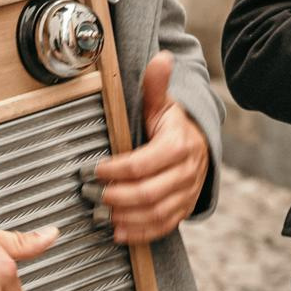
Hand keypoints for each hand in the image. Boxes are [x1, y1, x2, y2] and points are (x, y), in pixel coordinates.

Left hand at [92, 52, 209, 243]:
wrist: (199, 145)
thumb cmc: (173, 124)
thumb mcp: (163, 103)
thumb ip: (156, 85)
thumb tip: (161, 57)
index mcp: (179, 145)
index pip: (143, 163)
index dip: (115, 170)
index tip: (93, 170)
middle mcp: (186, 172)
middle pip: (148, 193)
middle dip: (116, 196)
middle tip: (90, 193)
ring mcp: (186, 194)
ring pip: (155, 213)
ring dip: (124, 217)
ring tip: (99, 213)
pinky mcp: (183, 210)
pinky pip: (163, 227)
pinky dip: (139, 233)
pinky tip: (117, 231)